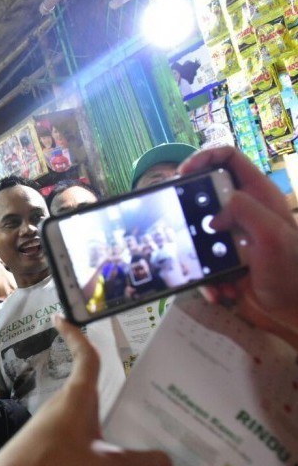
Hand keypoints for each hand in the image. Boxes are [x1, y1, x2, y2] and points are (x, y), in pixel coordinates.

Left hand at [0, 316, 172, 465]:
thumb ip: (144, 465)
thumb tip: (168, 464)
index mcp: (76, 401)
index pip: (84, 359)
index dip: (77, 336)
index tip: (64, 317)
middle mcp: (60, 414)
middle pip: (96, 403)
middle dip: (123, 409)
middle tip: (158, 414)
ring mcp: (49, 440)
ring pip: (90, 436)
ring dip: (114, 446)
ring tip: (149, 464)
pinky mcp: (42, 464)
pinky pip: (78, 459)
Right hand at [179, 147, 297, 337]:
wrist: (295, 307)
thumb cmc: (291, 271)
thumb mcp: (272, 236)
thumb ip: (246, 211)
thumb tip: (213, 213)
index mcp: (257, 195)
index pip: (227, 158)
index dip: (203, 158)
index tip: (181, 174)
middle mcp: (243, 210)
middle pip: (204, 193)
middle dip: (189, 211)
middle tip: (178, 225)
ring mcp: (232, 234)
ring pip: (198, 231)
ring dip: (196, 253)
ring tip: (205, 271)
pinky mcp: (224, 257)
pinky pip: (202, 260)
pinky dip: (206, 278)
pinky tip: (218, 291)